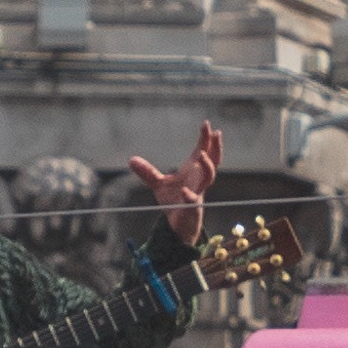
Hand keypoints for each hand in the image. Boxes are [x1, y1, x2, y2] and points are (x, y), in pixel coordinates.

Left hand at [137, 127, 223, 243]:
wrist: (178, 223)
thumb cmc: (174, 200)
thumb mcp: (159, 184)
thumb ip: (147, 172)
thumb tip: (131, 160)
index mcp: (192, 171)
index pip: (203, 151)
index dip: (205, 138)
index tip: (206, 124)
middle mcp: (198, 180)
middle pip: (213, 161)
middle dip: (215, 147)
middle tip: (216, 133)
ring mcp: (198, 193)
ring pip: (209, 178)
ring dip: (207, 167)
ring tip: (201, 155)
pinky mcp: (192, 208)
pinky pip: (193, 201)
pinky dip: (190, 196)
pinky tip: (184, 191)